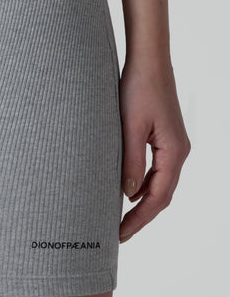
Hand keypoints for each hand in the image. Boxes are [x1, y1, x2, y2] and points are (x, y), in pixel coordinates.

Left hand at [118, 57, 190, 241]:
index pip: (158, 197)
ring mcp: (173, 146)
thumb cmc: (139, 88)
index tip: (121, 234)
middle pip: (162, 195)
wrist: (149, 61)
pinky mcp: (164, 139)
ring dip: (141, 202)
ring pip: (159, 184)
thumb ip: (130, 163)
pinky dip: (141, 185)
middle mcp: (178, 152)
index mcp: (174, 152)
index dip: (140, 219)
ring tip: (119, 218)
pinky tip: (125, 190)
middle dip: (141, 216)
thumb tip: (127, 195)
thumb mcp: (130, 128)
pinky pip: (156, 170)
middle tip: (118, 234)